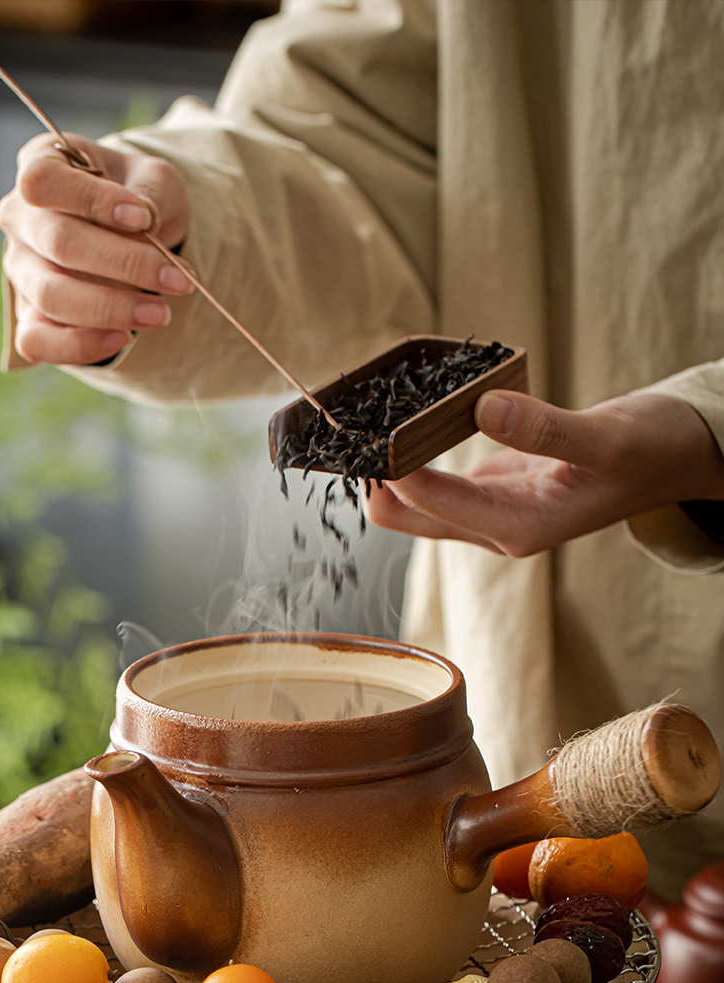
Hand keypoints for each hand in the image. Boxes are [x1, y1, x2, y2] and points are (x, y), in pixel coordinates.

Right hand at [0, 132, 191, 366]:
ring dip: (111, 309)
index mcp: (40, 164)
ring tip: (160, 313)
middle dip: (125, 265)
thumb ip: (150, 192)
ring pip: (51, 295)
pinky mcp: (28, 315)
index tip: (143, 219)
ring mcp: (21, 270)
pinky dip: (81, 346)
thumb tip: (144, 222)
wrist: (130, 233)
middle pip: (58, 242)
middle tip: (178, 280)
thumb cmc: (137, 198)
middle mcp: (20, 218)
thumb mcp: (155, 179)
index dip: (91, 200)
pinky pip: (38, 341)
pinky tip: (123, 337)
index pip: (43, 181)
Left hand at [363, 390, 723, 554]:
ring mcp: (493, 509)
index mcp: (521, 526)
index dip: (393, 471)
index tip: (365, 433)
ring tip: (363, 418)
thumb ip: (546, 430)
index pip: (434, 504)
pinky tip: (399, 417)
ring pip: (417, 498)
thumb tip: (484, 408)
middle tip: (350, 425)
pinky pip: (438, 475)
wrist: (679, 459)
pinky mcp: (495, 486)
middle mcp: (498, 526)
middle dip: (374, 475)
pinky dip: (414, 449)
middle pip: (408, 515)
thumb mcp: (607, 438)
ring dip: (388, 464)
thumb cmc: (652, 451)